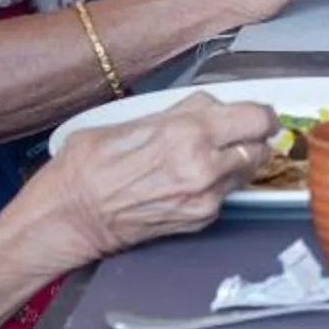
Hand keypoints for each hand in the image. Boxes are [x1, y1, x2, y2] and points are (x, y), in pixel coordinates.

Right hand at [8, 93, 277, 272]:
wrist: (68, 217)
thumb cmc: (87, 166)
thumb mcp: (132, 119)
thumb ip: (181, 113)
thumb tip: (210, 107)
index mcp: (188, 133)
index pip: (257, 118)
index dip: (260, 114)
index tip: (254, 113)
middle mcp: (204, 168)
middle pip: (261, 147)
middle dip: (251, 139)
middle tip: (233, 135)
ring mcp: (205, 199)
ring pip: (247, 173)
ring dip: (237, 162)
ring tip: (207, 157)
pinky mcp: (200, 221)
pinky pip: (227, 195)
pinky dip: (219, 185)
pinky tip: (191, 180)